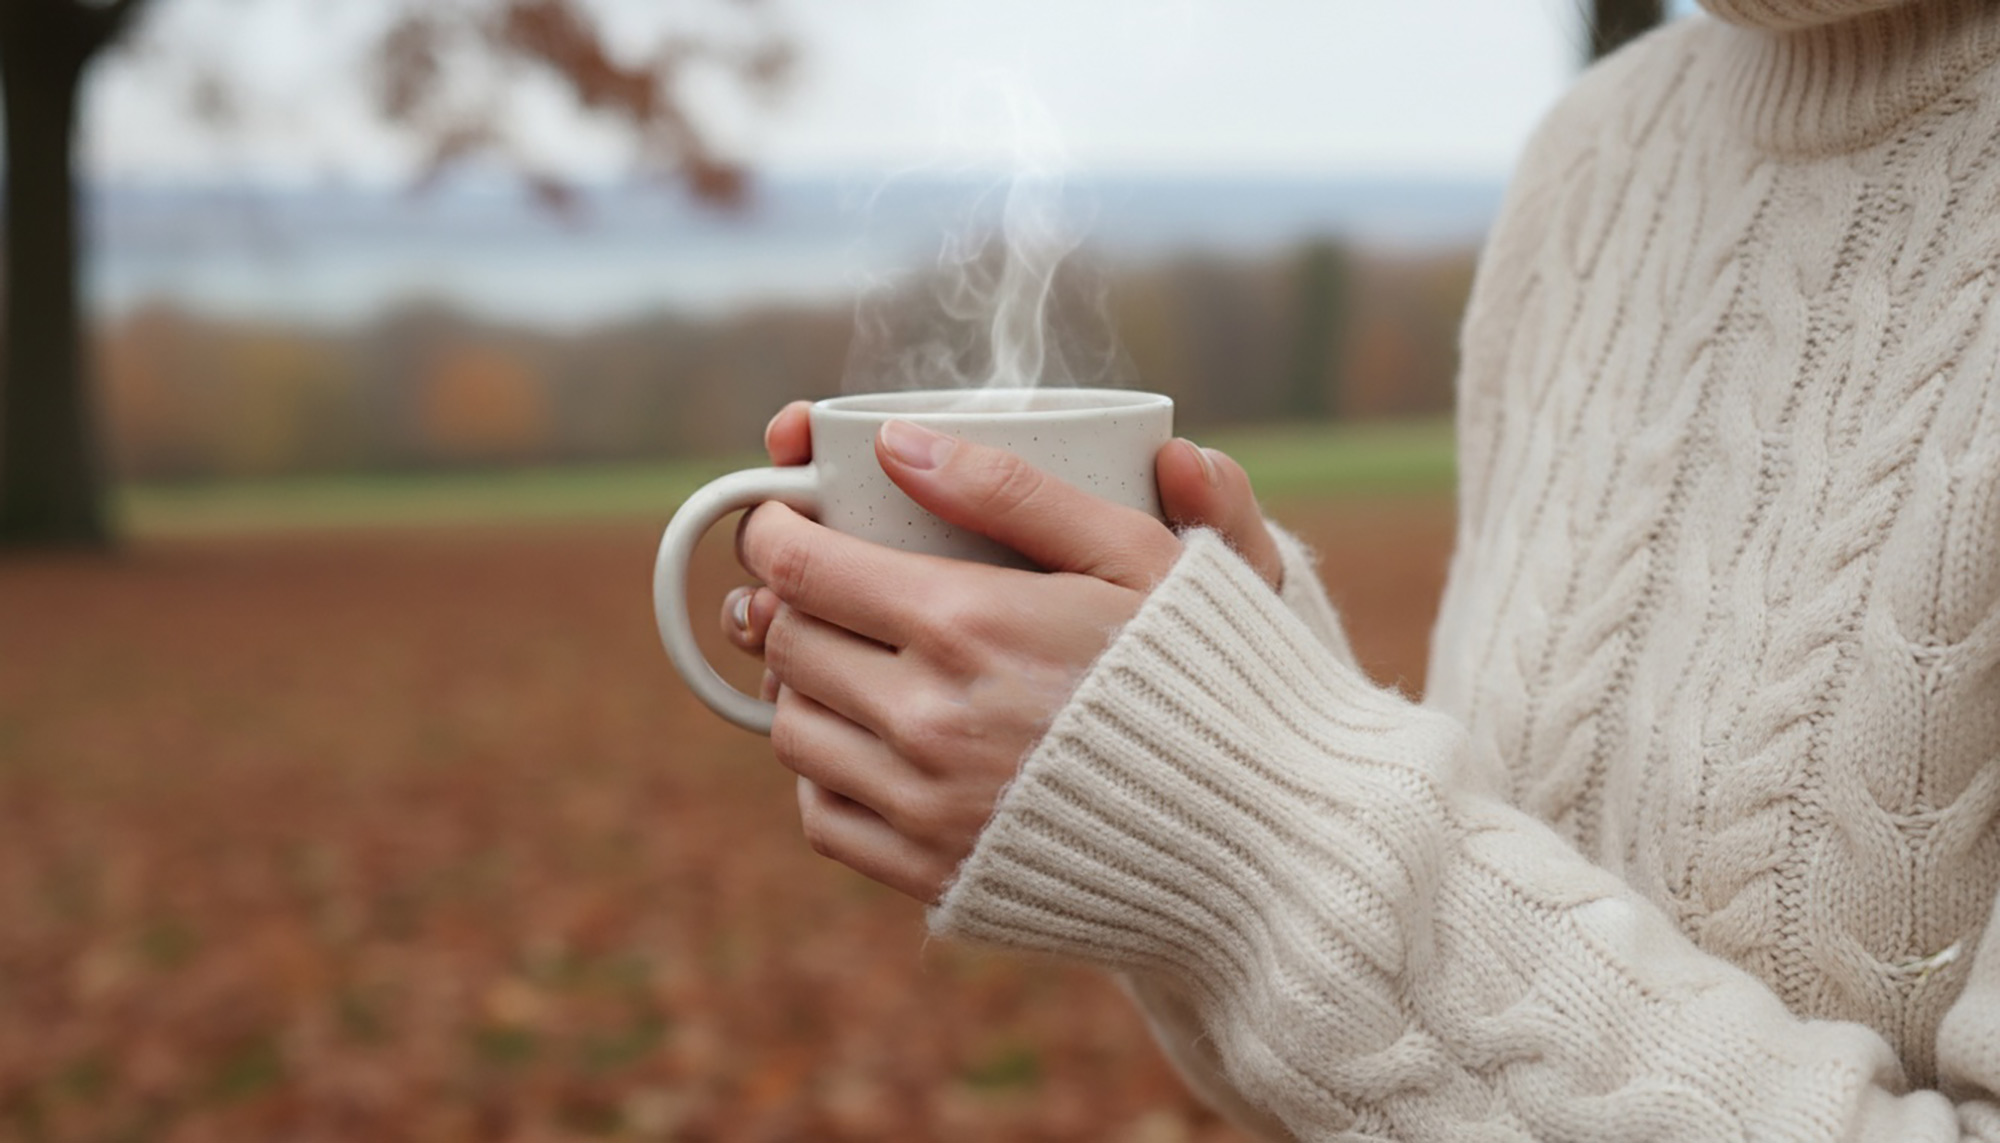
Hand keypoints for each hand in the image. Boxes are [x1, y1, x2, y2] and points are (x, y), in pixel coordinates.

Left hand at [716, 405, 1281, 902]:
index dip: (773, 531)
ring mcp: (925, 806)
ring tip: (852, 661)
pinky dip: (825, 776)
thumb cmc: (1205, 672)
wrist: (1262, 832)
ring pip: (794, 732)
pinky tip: (871, 745)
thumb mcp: (1133, 550)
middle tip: (824, 585)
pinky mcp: (934, 875)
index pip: (803, 566)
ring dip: (803, 686)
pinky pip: (824, 819)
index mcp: (967, 623)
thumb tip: (896, 442)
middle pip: (788, 644)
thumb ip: (1010, 487)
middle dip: (789, 603)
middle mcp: (928, 719)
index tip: (783, 519)